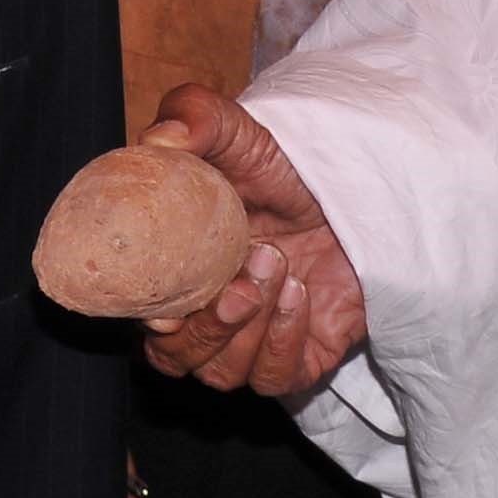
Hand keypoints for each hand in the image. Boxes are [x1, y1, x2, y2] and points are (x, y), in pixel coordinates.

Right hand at [136, 85, 364, 396]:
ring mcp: (251, 343)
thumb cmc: (284, 168)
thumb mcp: (240, 132)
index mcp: (175, 276)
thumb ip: (194, 118)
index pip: (142, 325)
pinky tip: (300, 296)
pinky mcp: (297, 359)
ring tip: (279, 267)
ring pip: (224, 374)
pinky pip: (276, 380)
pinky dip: (283, 343)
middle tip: (241, 281)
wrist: (354, 191)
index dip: (150, 326)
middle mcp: (206, 317)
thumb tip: (160, 139)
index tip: (168, 310)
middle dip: (208, 328)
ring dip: (249, 328)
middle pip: (177, 360)